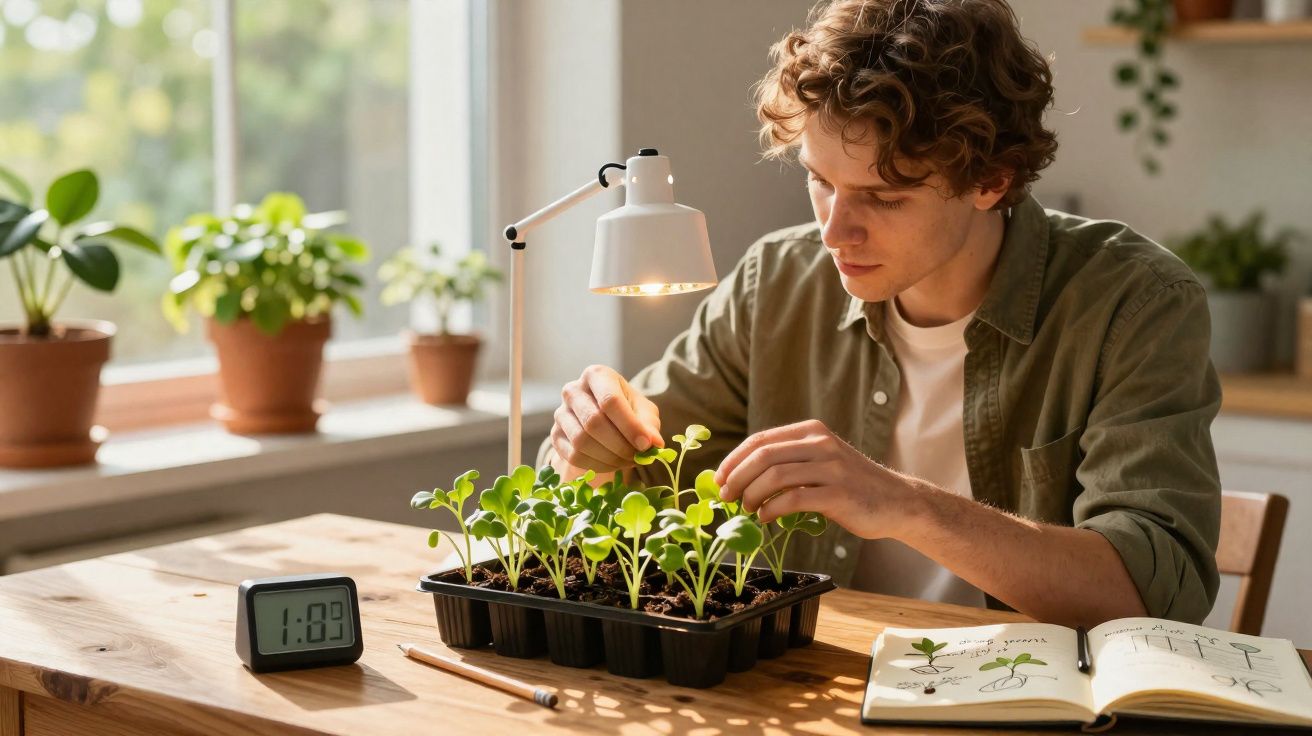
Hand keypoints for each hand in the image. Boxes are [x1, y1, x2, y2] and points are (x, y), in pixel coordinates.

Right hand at [551, 365, 663, 472]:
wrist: (606, 418)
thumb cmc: (628, 410)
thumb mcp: (644, 412)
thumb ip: (649, 426)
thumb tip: (654, 444)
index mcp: (596, 375)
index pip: (610, 401)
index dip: (629, 426)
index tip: (646, 445)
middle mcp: (573, 390)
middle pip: (594, 422)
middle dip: (620, 445)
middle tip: (638, 457)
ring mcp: (560, 413)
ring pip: (582, 441)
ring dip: (609, 457)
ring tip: (627, 460)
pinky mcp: (555, 435)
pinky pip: (574, 456)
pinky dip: (597, 465)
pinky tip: (612, 463)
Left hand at [714, 419, 919, 538]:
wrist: (896, 502)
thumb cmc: (851, 485)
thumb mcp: (820, 461)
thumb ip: (789, 462)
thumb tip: (742, 477)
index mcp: (812, 431)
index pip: (761, 440)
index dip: (734, 460)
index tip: (720, 478)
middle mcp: (821, 443)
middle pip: (763, 456)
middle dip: (737, 477)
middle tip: (726, 497)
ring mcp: (831, 467)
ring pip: (775, 475)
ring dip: (752, 494)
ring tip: (747, 509)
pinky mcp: (838, 493)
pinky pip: (794, 499)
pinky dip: (772, 509)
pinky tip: (766, 518)